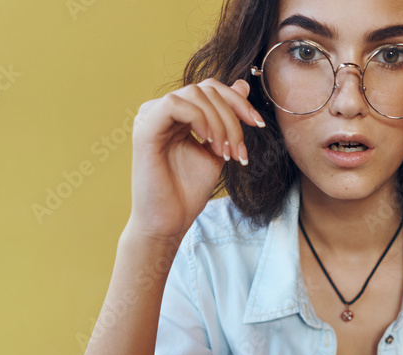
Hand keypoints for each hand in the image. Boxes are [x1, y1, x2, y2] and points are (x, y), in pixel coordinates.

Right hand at [125, 78, 265, 243]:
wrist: (169, 222)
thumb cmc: (188, 191)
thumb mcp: (217, 149)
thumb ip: (226, 119)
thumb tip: (242, 85)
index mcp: (177, 114)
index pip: (210, 90)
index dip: (238, 102)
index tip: (259, 124)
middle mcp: (161, 111)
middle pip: (206, 90)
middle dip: (233, 119)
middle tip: (239, 152)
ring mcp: (150, 117)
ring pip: (194, 94)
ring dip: (220, 123)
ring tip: (225, 153)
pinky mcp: (144, 130)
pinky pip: (174, 105)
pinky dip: (198, 119)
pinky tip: (208, 141)